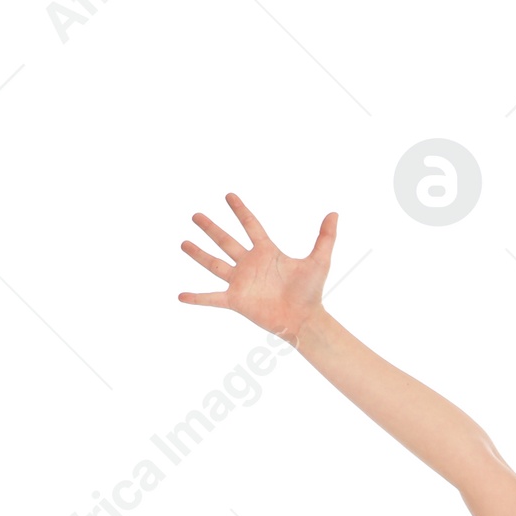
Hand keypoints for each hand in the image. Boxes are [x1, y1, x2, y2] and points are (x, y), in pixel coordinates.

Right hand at [177, 192, 335, 341]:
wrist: (305, 319)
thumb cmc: (312, 292)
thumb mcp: (320, 260)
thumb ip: (325, 237)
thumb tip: (335, 213)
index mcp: (267, 252)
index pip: (251, 225)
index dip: (240, 210)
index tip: (229, 196)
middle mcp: (250, 265)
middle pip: (226, 241)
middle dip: (211, 228)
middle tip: (196, 215)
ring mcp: (241, 282)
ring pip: (214, 264)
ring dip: (199, 254)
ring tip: (183, 243)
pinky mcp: (237, 301)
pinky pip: (212, 299)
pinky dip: (197, 298)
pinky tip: (181, 296)